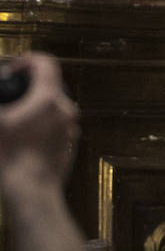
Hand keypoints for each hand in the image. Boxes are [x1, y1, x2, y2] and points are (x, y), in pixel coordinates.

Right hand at [0, 53, 79, 197]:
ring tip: (14, 117)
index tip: (12, 70)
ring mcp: (71, 128)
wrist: (32, 190)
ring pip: (53, 106)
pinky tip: (24, 136)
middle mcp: (66, 110)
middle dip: (28, 85)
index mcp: (50, 99)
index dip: (27, 60)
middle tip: (9, 94)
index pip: (46, 63)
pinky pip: (56, 124)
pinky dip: (41, 122)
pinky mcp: (70, 143)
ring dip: (34, 105)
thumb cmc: (11, 155)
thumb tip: (0, 100)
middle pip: (50, 85)